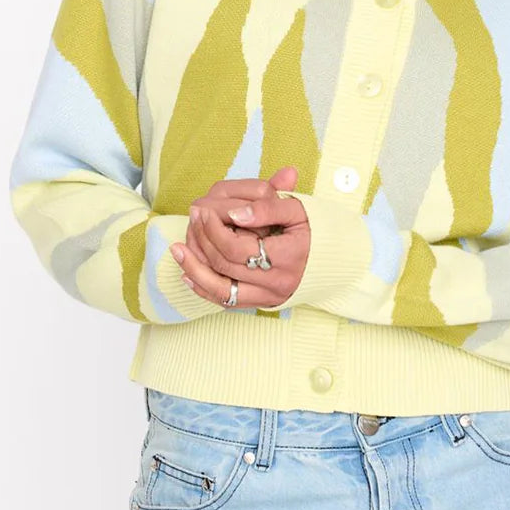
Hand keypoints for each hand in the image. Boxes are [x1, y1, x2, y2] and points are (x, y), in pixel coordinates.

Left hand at [170, 167, 311, 309]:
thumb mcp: (297, 208)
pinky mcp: (263, 303)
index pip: (237, 247)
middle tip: (192, 218)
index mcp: (289, 255)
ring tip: (176, 250)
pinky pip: (226, 301)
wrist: (333, 257)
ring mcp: (269, 296)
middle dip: (202, 240)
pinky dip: (204, 288)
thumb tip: (235, 213)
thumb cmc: (314, 228)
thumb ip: (267, 207)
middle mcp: (278, 281)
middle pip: (225, 266)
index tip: (203, 210)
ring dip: (194, 269)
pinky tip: (188, 273)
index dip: (214, 229)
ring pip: (220, 290)